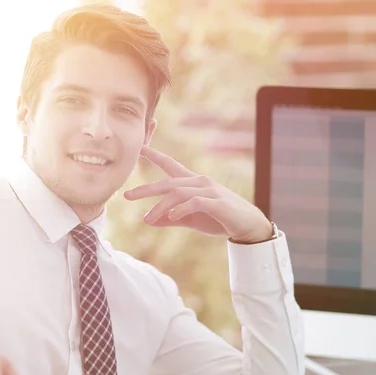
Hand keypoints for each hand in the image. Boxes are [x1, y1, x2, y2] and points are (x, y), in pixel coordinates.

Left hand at [124, 146, 272, 243]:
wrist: (249, 226)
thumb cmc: (219, 219)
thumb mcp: (191, 219)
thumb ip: (171, 218)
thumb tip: (147, 220)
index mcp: (193, 182)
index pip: (170, 165)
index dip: (154, 155)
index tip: (139, 147)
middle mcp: (200, 182)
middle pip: (168, 182)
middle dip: (146, 188)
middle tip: (126, 196)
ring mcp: (209, 190)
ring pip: (178, 193)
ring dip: (160, 207)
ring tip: (148, 219)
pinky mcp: (217, 202)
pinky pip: (194, 202)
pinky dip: (180, 209)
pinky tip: (171, 217)